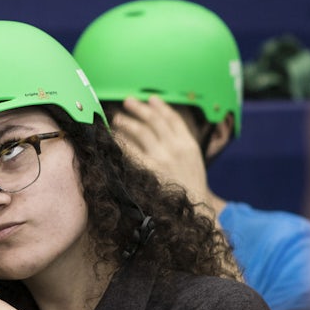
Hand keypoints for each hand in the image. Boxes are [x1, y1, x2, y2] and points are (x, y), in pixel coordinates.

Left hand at [112, 95, 214, 211]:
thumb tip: (164, 134)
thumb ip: (182, 146)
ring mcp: (163, 158)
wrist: (195, 210)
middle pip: (155, 120)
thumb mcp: (194, 163)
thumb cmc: (191, 188)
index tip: (151, 99)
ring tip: (117, 118)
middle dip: (139, 108)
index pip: (173, 119)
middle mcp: (176, 147)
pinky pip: (132, 150)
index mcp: (189, 144)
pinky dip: (122, 141)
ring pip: (141, 131)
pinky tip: (114, 137)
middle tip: (128, 102)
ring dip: (127, 122)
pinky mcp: (150, 170)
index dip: (160, 106)